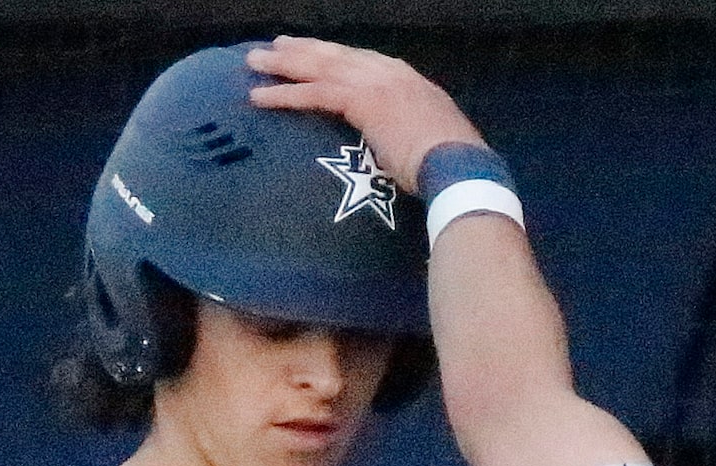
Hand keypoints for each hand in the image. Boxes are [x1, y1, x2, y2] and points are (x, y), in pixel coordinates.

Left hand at [246, 37, 484, 194]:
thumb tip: (402, 146)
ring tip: (254, 62)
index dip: (332, 56)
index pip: (361, 60)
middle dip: (302, 50)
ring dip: (282, 65)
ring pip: (318, 67)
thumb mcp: (430, 137)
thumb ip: (410, 131)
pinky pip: (313, 93)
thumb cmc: (452, 164)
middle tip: (274, 47)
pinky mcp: (360, 100)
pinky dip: (284, 95)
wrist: (461, 166)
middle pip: (335, 56)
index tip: (312, 53)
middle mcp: (389, 72)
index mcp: (407, 79)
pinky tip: (259, 97)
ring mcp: (374, 82)